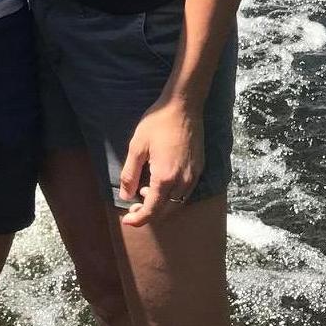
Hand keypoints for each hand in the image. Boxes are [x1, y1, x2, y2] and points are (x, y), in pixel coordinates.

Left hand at [118, 98, 203, 227]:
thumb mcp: (137, 146)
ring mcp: (193, 176)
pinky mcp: (199, 169)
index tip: (126, 220)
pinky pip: (185, 192)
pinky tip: (162, 181)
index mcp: (165, 178)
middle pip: (166, 212)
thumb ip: (130, 174)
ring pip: (177, 203)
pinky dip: (172, 195)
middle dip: (149, 213)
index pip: (152, 211)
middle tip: (134, 206)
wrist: (183, 105)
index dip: (138, 220)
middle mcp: (182, 182)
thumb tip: (126, 196)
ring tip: (146, 189)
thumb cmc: (158, 123)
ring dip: (161, 204)